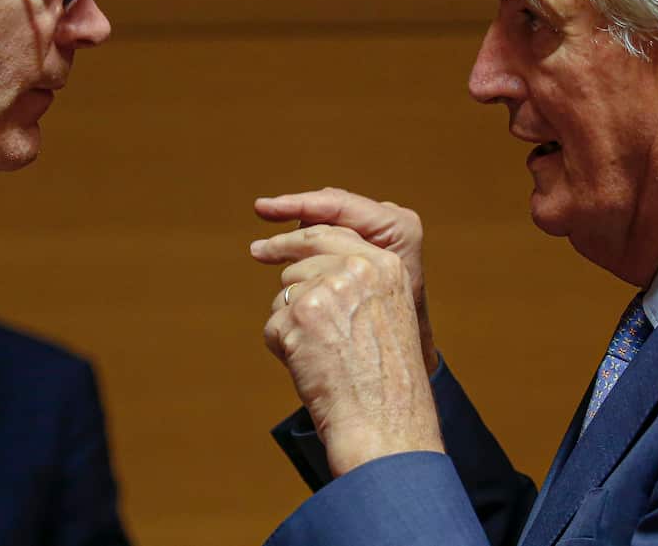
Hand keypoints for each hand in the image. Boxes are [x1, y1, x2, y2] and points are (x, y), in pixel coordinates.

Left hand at [252, 189, 444, 476]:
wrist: (385, 422)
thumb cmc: (386, 382)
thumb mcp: (387, 316)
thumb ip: (357, 285)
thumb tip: (310, 268)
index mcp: (385, 265)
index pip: (331, 235)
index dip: (297, 242)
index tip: (270, 244)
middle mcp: (357, 269)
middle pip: (300, 262)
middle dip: (293, 293)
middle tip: (303, 324)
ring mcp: (327, 289)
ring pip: (284, 295)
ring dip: (292, 327)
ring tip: (323, 358)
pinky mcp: (300, 316)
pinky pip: (273, 326)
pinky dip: (284, 351)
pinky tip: (311, 370)